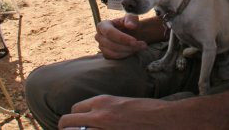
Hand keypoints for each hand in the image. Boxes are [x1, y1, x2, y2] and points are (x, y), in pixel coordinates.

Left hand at [58, 95, 172, 129]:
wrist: (162, 119)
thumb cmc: (146, 110)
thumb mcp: (123, 103)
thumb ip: (106, 109)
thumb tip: (94, 117)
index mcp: (103, 101)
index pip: (75, 109)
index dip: (76, 117)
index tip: (79, 124)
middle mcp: (98, 115)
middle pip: (67, 122)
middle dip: (67, 128)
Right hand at [95, 14, 146, 58]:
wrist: (131, 32)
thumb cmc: (129, 23)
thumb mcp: (132, 18)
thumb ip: (131, 19)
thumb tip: (130, 25)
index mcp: (102, 25)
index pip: (109, 32)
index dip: (122, 38)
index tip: (135, 41)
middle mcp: (99, 36)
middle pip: (111, 44)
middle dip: (128, 46)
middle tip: (142, 45)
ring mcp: (101, 47)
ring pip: (113, 52)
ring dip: (129, 51)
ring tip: (141, 47)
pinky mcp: (106, 54)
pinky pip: (114, 58)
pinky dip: (126, 55)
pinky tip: (135, 51)